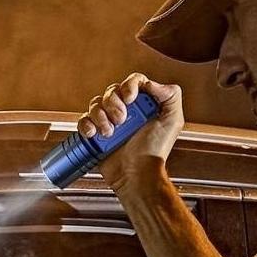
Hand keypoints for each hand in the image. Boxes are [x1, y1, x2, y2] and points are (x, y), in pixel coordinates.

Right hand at [77, 73, 184, 190]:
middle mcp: (126, 111)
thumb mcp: (172, 121)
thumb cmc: (155, 152)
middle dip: (114, 104)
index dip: (129, 86)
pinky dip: (86, 125)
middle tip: (121, 121)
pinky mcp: (95, 135)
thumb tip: (151, 83)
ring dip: (100, 116)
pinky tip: (94, 134)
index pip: (133, 82)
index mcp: (143, 105)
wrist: (137, 174)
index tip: (130, 98)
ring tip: (109, 133)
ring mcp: (109, 122)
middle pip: (112, 91)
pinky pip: (84, 120)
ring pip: (96, 104)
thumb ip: (171, 95)